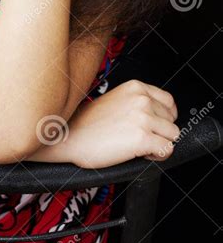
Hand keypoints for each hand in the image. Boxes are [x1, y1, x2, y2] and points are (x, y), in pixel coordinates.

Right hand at [63, 79, 179, 168]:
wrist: (69, 136)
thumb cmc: (89, 122)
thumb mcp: (117, 99)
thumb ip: (138, 102)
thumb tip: (160, 116)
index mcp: (136, 87)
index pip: (169, 102)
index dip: (163, 117)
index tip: (154, 126)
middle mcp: (142, 99)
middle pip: (172, 120)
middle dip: (159, 131)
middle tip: (138, 136)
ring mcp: (143, 118)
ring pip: (172, 135)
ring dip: (158, 143)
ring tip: (138, 145)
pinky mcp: (142, 138)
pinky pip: (166, 150)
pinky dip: (157, 155)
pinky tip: (139, 153)